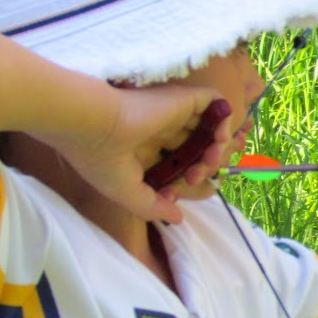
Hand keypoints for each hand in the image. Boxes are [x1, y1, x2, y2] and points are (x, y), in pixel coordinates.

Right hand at [49, 85, 232, 223]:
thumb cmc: (102, 160)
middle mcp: (159, 130)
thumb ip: (154, 207)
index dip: (185, 181)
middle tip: (195, 178)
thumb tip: (178, 218)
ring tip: (209, 161)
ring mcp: (172, 113)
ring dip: (217, 148)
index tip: (176, 192)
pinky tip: (217, 140)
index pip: (177, 164)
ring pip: (209, 129)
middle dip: (205, 167)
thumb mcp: (127, 194)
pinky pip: (217, 104)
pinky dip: (224, 122)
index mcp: (143, 149)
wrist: (92, 125)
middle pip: (197, 148)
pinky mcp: (183, 99)